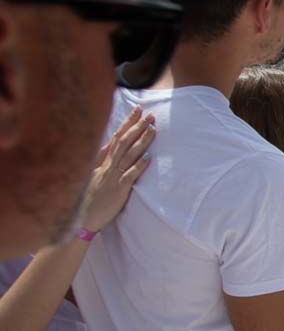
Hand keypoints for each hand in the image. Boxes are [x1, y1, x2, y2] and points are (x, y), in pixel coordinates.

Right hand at [80, 107, 155, 230]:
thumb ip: (100, 161)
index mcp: (101, 161)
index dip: (127, 124)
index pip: (116, 137)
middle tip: (150, 115)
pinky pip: (130, 176)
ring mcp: (112, 177)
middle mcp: (107, 166)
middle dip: (137, 127)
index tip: (137, 111)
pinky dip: (139, 166)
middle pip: (123, 142)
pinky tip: (149, 157)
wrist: (81, 219)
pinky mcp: (118, 190)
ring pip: (128, 155)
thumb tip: (108, 148)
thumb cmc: (88, 199)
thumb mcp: (92, 175)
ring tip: (154, 129)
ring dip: (141, 141)